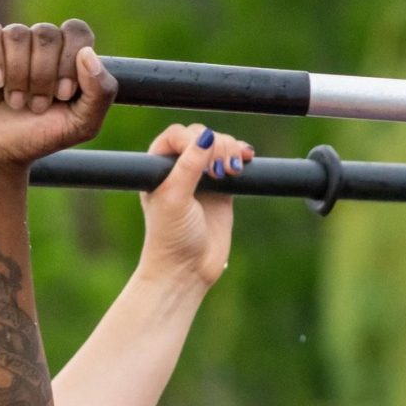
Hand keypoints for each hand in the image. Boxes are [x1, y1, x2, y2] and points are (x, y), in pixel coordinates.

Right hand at [0, 20, 117, 165]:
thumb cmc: (38, 137)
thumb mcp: (81, 125)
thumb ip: (101, 93)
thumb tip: (88, 53)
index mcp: (67, 57)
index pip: (77, 32)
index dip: (70, 60)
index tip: (63, 94)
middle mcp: (39, 45)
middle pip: (47, 34)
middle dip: (43, 75)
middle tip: (36, 106)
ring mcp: (8, 42)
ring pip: (18, 34)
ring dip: (18, 75)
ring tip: (15, 102)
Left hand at [136, 124, 255, 288]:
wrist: (187, 269)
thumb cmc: (171, 237)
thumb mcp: (176, 198)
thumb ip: (189, 166)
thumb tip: (206, 136)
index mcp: (159, 167)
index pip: (177, 135)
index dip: (193, 140)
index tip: (204, 161)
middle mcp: (178, 168)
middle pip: (201, 137)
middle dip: (216, 146)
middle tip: (220, 173)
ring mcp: (201, 178)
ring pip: (219, 146)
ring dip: (230, 151)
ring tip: (232, 172)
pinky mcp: (222, 189)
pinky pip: (233, 162)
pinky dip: (241, 156)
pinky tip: (247, 158)